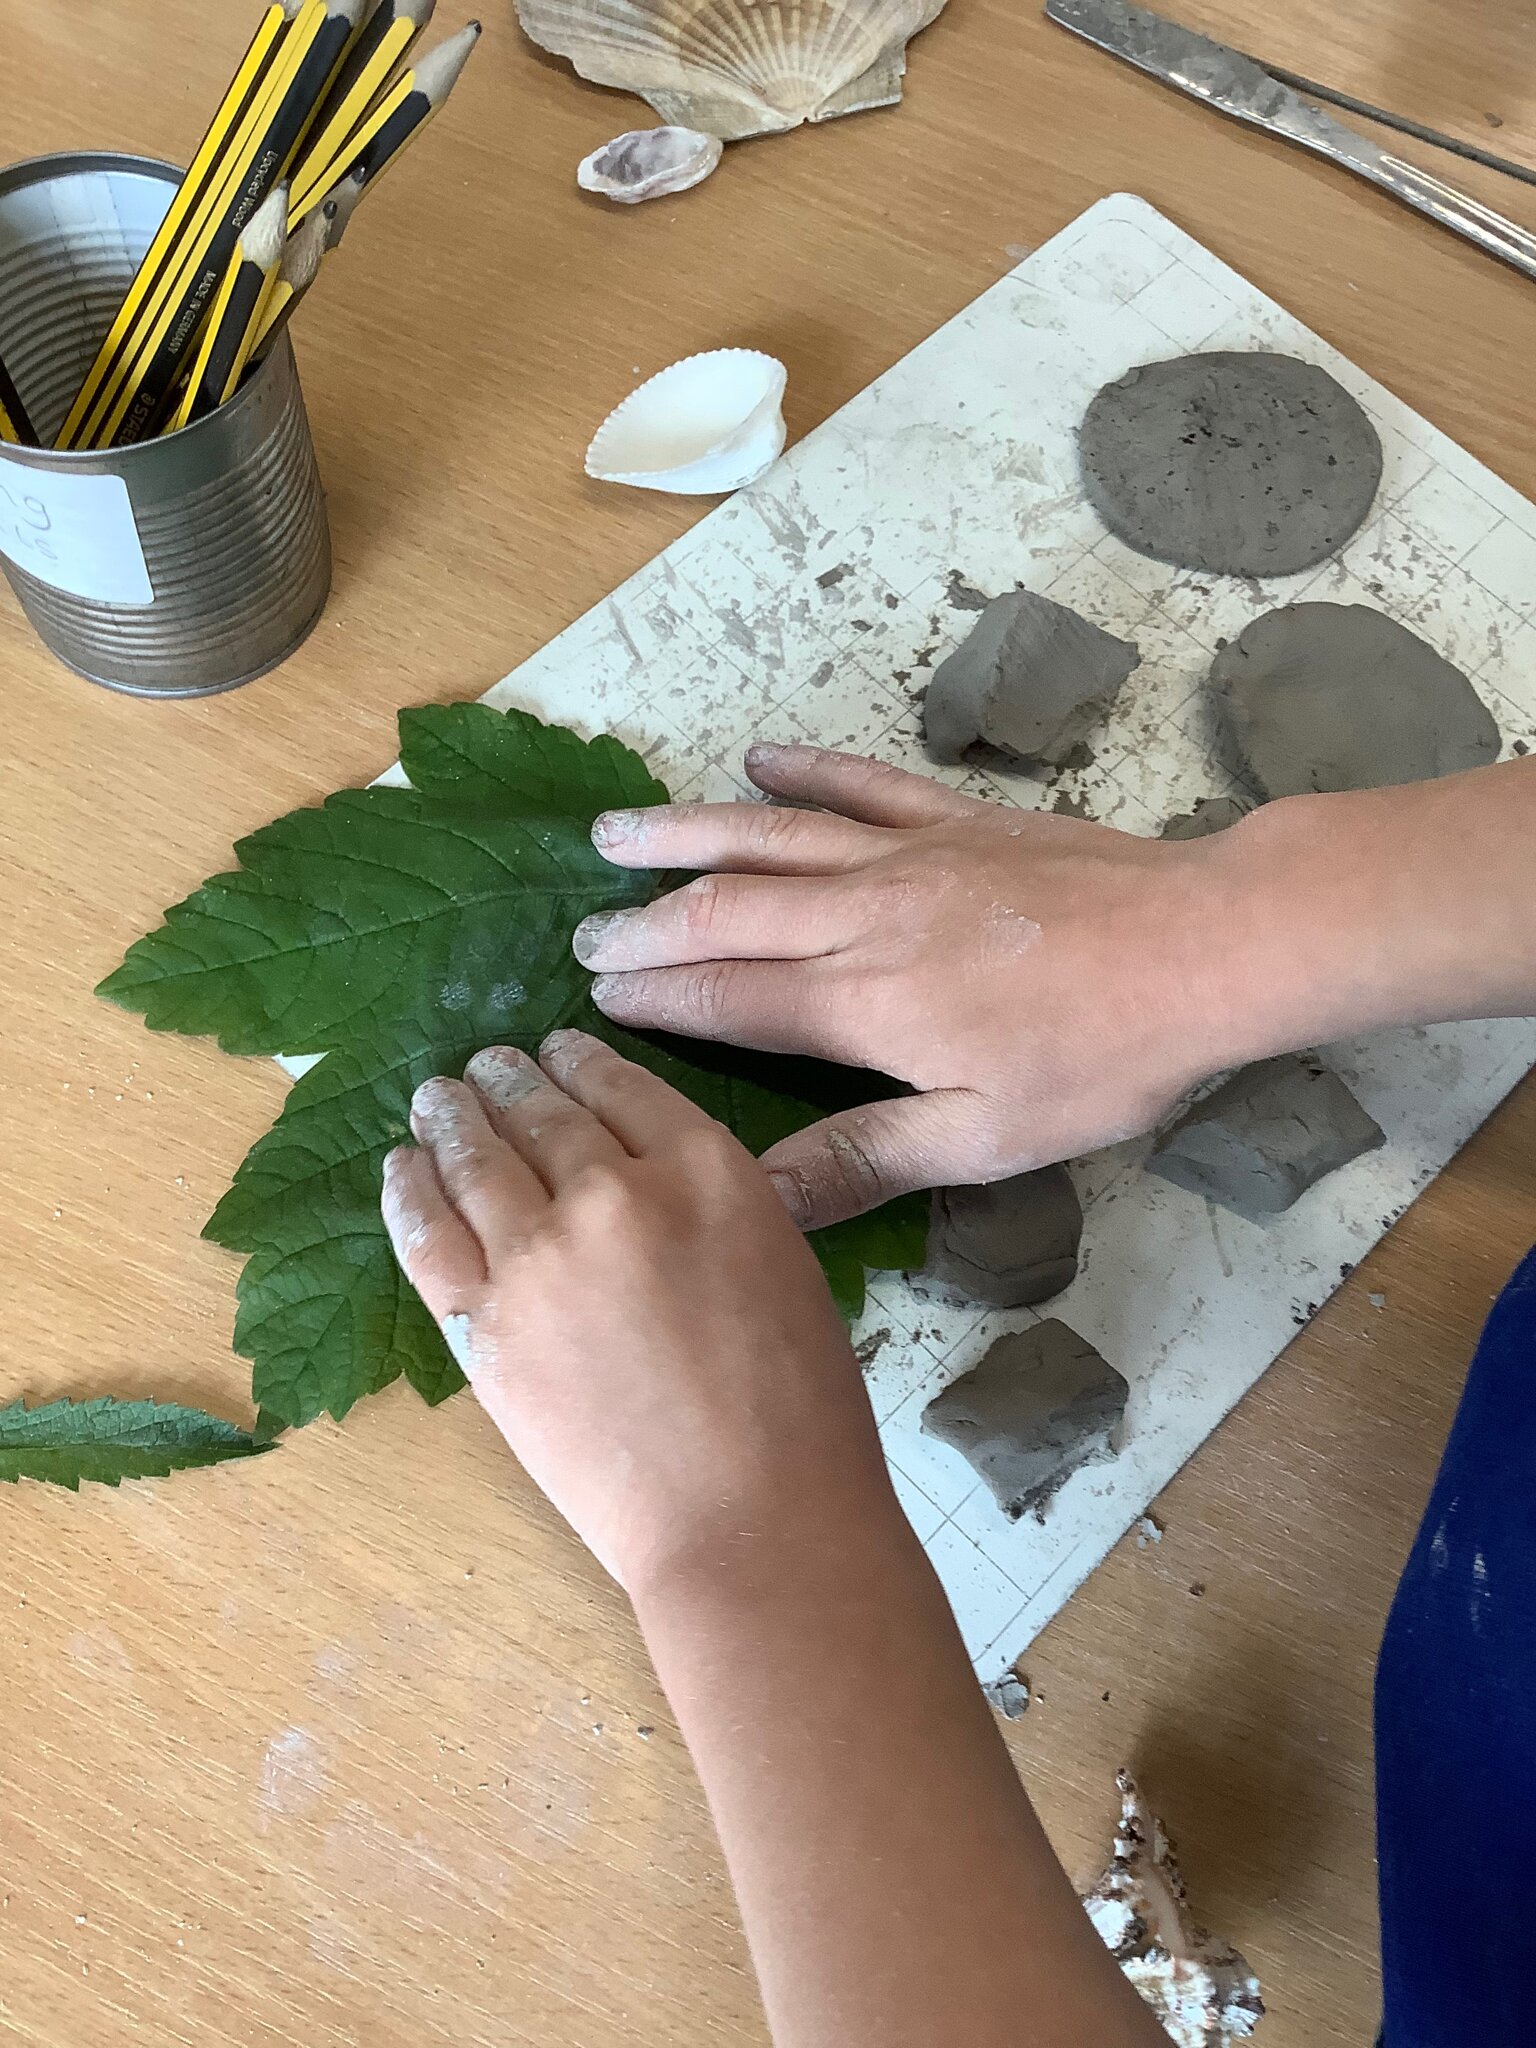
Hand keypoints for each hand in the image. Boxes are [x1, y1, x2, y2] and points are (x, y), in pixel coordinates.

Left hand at [379, 1030, 897, 1593]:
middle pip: (542, 1114)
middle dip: (507, 1082)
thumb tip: (641, 1180)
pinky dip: (407, 1191)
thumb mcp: (779, 1260)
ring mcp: (541, 1253)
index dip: (577, 1061)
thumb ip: (707, 1205)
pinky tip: (400, 1167)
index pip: (621, 1085)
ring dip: (450, 1118)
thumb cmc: (798, 1408)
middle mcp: (616, 1189)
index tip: (554, 1050)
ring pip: (477, 1159)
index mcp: (707, 1168)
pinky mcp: (485, 1322)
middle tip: (483, 1067)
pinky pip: (427, 1233)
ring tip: (436, 1098)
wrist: (750, 1518)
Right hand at [576, 743, 1249, 1228]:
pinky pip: (862, 784)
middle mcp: (866, 915)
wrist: (1208, 946)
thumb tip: (755, 1201)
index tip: (592, 997)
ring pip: (772, 835)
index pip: (729, 997)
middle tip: (578, 935)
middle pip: (729, 909)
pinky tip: (760, 760)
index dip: (657, 998)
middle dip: (647, 922)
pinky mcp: (959, 820)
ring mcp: (910, 855)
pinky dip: (805, 771)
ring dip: (688, 833)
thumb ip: (864, 1158)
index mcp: (864, 1002)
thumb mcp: (987, 1136)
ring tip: (614, 833)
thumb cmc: (1102, 1058)